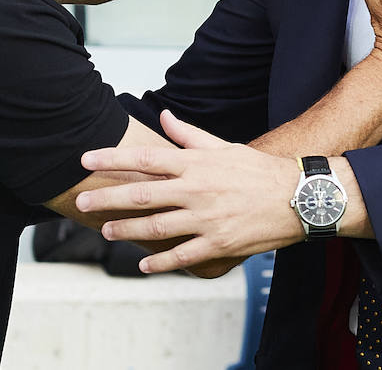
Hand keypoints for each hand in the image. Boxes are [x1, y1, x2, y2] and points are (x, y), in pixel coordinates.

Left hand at [77, 111, 304, 273]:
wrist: (297, 198)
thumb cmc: (258, 170)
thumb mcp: (224, 146)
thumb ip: (189, 135)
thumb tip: (163, 118)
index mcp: (197, 164)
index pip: (146, 159)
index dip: (112, 158)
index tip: (86, 159)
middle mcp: (197, 190)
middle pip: (143, 195)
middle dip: (108, 198)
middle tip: (83, 200)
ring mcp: (207, 220)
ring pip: (157, 227)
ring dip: (127, 230)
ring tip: (106, 231)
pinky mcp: (219, 245)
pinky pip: (182, 256)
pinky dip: (160, 262)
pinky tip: (143, 264)